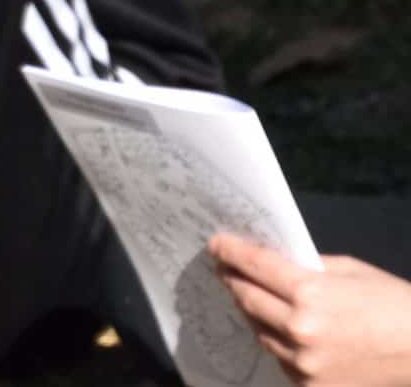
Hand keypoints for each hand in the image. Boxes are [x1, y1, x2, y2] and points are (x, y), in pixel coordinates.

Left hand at [211, 235, 410, 385]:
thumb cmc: (392, 303)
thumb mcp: (348, 271)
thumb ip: (305, 266)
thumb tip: (270, 259)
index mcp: (310, 293)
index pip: (254, 266)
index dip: (230, 252)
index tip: (215, 244)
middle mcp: (300, 329)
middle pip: (247, 299)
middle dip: (234, 280)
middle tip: (225, 268)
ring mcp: (304, 363)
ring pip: (259, 331)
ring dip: (254, 312)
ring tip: (253, 297)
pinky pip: (280, 358)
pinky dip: (278, 342)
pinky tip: (283, 330)